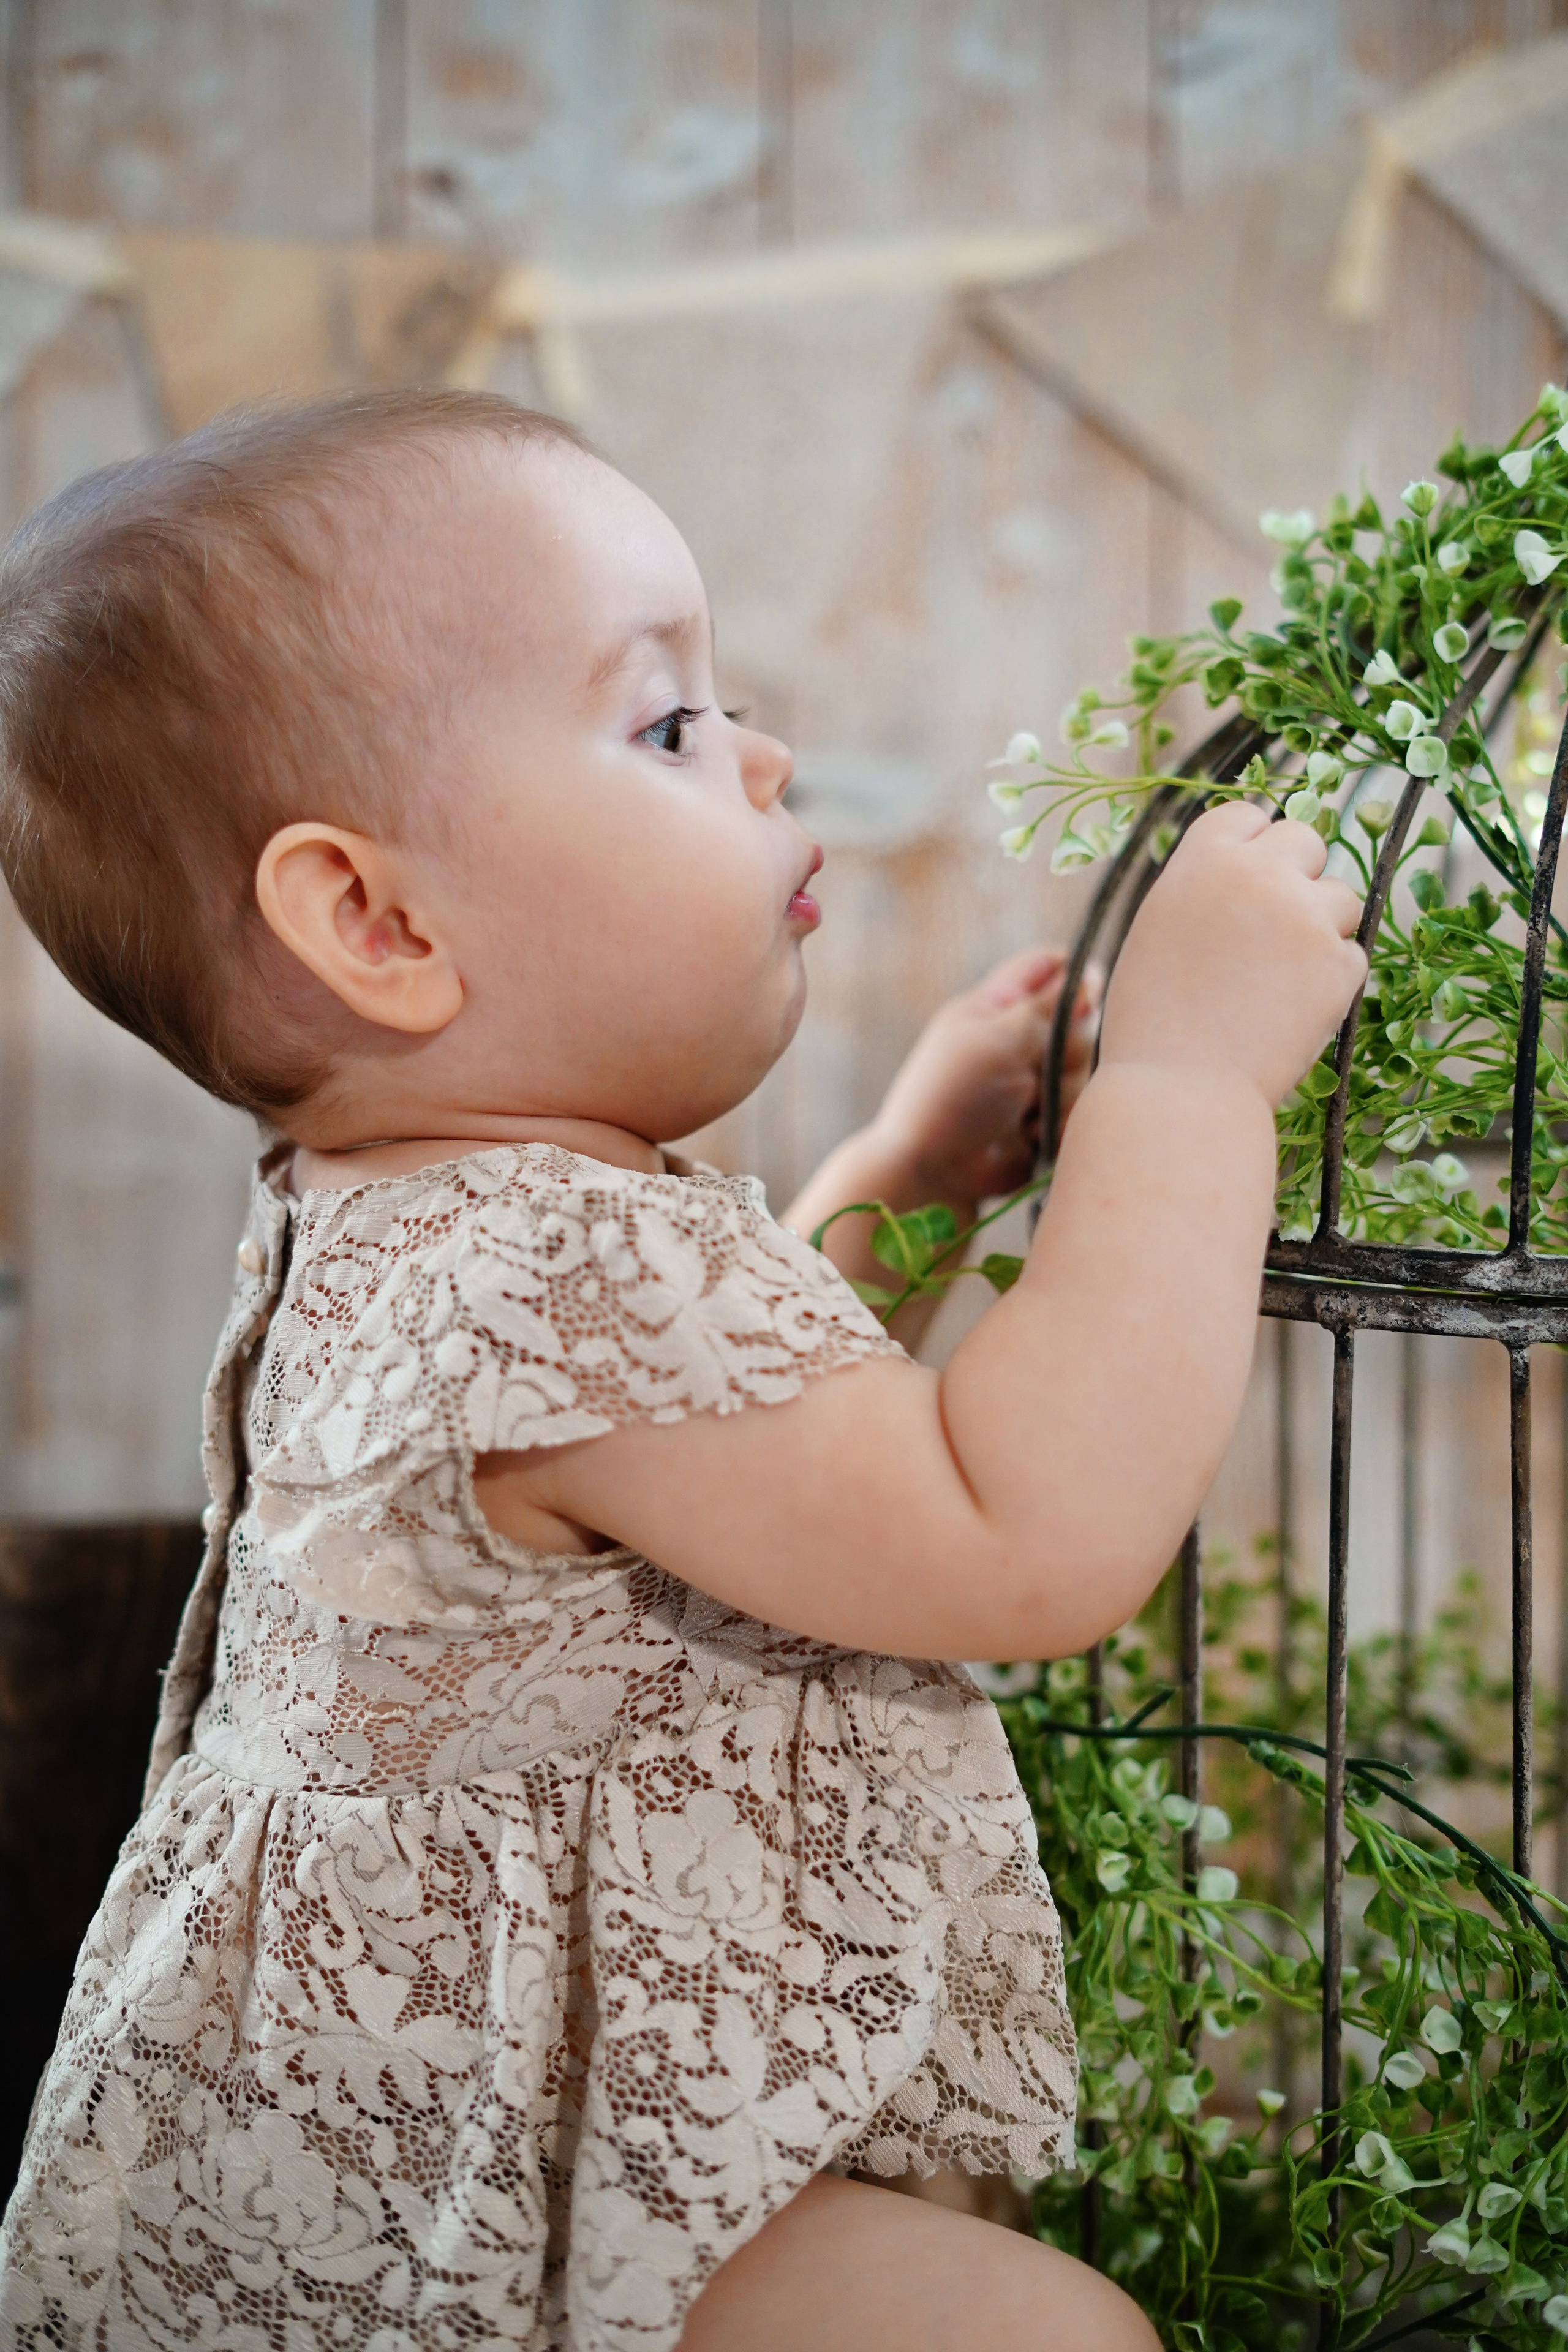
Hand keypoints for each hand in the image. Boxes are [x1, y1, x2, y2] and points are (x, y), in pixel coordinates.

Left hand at [868, 946, 1099, 1208]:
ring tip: (1024, 1113)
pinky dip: (1061, 1123)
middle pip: (1079, 1021)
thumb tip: (1089, 975)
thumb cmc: (952, 1098)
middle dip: (1068, 1048)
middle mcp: (1018, 1038)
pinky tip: (1032, 1136)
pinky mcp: (1045, 1119)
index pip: (1049, 967)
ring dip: (1061, 1093)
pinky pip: (1079, 1110)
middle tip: (1033, 1070)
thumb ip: (1044, 1008)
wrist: (934, 1172)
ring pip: (1084, 1069)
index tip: (1084, 1003)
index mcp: (996, 1006)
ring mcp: (1033, 1080)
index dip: (1074, 978)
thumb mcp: (995, 1041)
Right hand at [1099, 803, 1365, 1108]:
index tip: (1248, 879)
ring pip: (1341, 897)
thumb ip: (1204, 889)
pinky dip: (1331, 980)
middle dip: (1297, 876)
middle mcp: (1259, 873)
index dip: (1252, 847)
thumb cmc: (1153, 1019)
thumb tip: (1245, 873)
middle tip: (1274, 928)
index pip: (1248, 816)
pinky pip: (1352, 954)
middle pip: (1306, 840)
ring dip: (1320, 929)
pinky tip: (1291, 1010)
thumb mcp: (1159, 929)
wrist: (1180, 1088)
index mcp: (1203, 859)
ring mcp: (1306, 916)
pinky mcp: (1340, 963)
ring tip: (1278, 980)